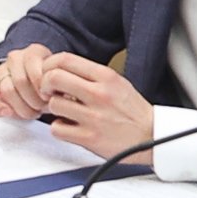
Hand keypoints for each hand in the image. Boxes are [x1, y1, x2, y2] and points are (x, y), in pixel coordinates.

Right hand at [0, 43, 59, 121]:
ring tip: (31, 112)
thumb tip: (65, 94)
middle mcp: (16, 58)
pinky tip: (7, 112)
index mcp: (34, 52)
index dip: (43, 88)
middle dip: (34, 101)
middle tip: (41, 109)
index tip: (49, 98)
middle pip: (20, 81)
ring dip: (20, 107)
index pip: (35, 71)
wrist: (32, 79)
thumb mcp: (59, 78)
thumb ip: (63, 84)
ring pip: (7, 89)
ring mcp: (1, 71)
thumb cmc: (47, 82)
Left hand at [24, 55, 155, 158]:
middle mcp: (99, 94)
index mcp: (106, 76)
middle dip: (45, 85)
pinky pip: (58, 129)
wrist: (151, 135)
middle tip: (49, 93)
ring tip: (65, 112)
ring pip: (53, 104)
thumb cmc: (132, 110)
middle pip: (53, 78)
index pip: (65, 59)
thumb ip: (89, 75)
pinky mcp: (90, 138)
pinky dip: (59, 129)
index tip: (48, 75)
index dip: (49, 66)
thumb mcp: (115, 83)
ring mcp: (94, 117)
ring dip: (54, 109)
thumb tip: (59, 71)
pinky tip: (70, 127)